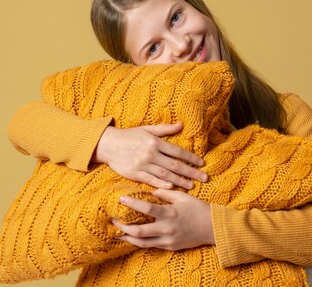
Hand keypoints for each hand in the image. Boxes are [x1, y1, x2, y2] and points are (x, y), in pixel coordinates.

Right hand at [93, 123, 207, 189]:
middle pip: (175, 165)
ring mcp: (142, 164)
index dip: (191, 158)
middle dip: (191, 172)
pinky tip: (172, 187)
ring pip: (165, 174)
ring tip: (191, 186)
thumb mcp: (147, 129)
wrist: (108, 144)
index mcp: (155, 142)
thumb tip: (181, 124)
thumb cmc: (129, 136)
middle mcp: (150, 153)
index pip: (177, 151)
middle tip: (204, 178)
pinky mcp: (134, 174)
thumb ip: (165, 129)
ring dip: (180, 181)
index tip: (201, 163)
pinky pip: (151, 180)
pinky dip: (162, 184)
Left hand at [112, 189, 214, 250]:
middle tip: (112, 220)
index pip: (147, 209)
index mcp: (170, 213)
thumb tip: (149, 191)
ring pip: (141, 243)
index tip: (120, 199)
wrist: (213, 228)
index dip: (132, 204)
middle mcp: (167, 229)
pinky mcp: (169, 247)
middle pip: (138, 231)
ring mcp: (167, 240)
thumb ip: (165, 193)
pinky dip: (139, 242)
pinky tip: (130, 238)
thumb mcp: (182, 197)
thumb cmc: (198, 209)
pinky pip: (150, 246)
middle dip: (122, 226)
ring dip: (127, 238)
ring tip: (115, 233)